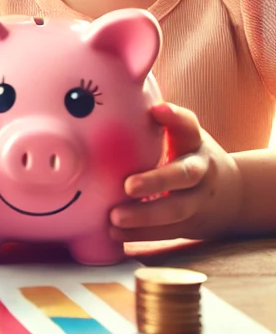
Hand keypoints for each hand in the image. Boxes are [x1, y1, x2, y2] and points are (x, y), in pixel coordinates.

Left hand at [108, 102, 243, 241]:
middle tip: (127, 186)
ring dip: (144, 216)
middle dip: (157, 181)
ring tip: (114, 217)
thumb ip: (150, 120)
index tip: (156, 110)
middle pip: (184, 175)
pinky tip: (113, 233)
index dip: (174, 117)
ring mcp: (198, 200)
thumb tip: (105, 98)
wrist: (229, 194)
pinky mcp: (189, 224)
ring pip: (176, 210)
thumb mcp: (179, 133)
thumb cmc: (184, 153)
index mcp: (194, 142)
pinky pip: (166, 232)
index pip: (188, 125)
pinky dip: (140, 235)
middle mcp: (200, 170)